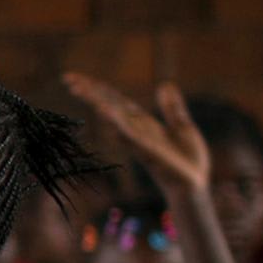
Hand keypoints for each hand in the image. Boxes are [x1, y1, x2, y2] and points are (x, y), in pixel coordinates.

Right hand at [65, 73, 210, 196]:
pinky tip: (103, 108)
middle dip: (89, 91)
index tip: (76, 77)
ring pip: (113, 115)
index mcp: (143, 121)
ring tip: (77, 88)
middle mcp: (136, 128)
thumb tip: (165, 84)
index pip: (116, 99)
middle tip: (67, 78)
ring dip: (95, 100)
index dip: (98, 87)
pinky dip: (115, 120)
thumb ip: (172, 107)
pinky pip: (127, 132)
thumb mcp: (182, 126)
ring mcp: (138, 138)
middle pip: (110, 104)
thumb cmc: (188, 161)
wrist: (195, 185)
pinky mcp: (147, 149)